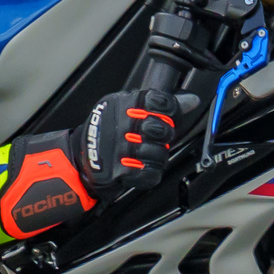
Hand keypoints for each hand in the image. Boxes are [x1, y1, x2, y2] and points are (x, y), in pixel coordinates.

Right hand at [71, 89, 196, 193]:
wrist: (80, 156)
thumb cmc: (107, 130)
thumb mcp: (127, 107)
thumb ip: (160, 104)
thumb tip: (192, 100)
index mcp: (123, 104)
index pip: (159, 101)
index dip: (170, 109)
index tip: (168, 115)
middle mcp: (121, 124)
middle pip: (163, 129)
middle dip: (165, 136)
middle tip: (156, 137)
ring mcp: (121, 148)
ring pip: (160, 153)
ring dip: (157, 156)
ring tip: (145, 153)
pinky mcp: (120, 170)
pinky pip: (151, 173)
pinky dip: (149, 172)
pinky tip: (140, 166)